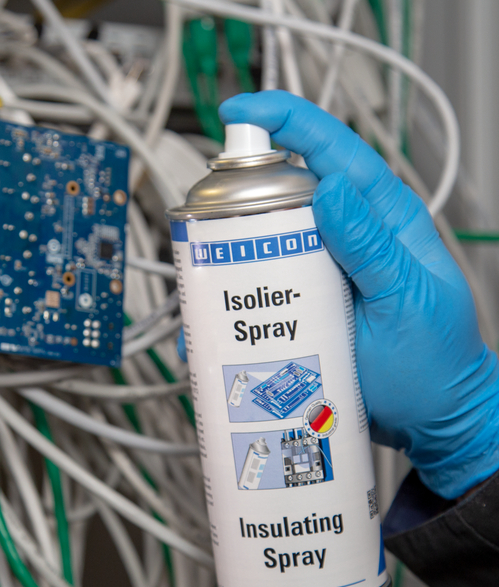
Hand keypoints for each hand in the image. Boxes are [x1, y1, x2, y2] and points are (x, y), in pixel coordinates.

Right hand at [177, 90, 498, 498]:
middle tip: (208, 215)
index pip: (332, 149)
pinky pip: (257, 288)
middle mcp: (344, 237)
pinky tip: (213, 323)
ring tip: (205, 279)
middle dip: (238, 193)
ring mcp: (319, 270)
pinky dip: (229, 301)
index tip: (238, 113)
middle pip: (282, 191)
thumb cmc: (434, 363)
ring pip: (261, 240)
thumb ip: (371, 246)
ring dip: (226, 253)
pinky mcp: (300, 303)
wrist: (430, 420)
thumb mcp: (408, 301)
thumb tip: (332, 185)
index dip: (284, 120)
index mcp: (381, 218)